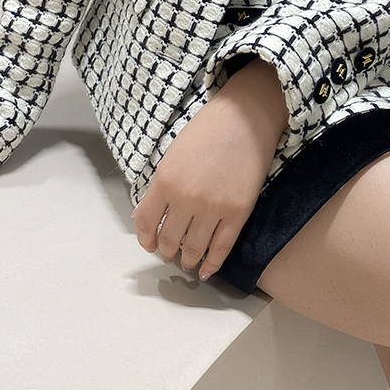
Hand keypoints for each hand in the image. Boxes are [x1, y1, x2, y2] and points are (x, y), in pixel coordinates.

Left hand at [132, 59, 287, 280]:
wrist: (245, 118)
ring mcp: (212, 208)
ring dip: (187, 260)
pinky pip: (222, 247)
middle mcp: (185, 198)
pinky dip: (213, 264)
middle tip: (169, 254)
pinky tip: (206, 270)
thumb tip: (144, 215)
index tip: (149, 245)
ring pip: (194, 249)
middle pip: (169, 240)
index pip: (146, 222)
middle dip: (167, 251)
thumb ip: (159, 187)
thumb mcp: (172, 154)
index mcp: (164, 180)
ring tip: (187, 262)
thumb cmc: (207, 130)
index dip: (145, 239)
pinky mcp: (238, 212)